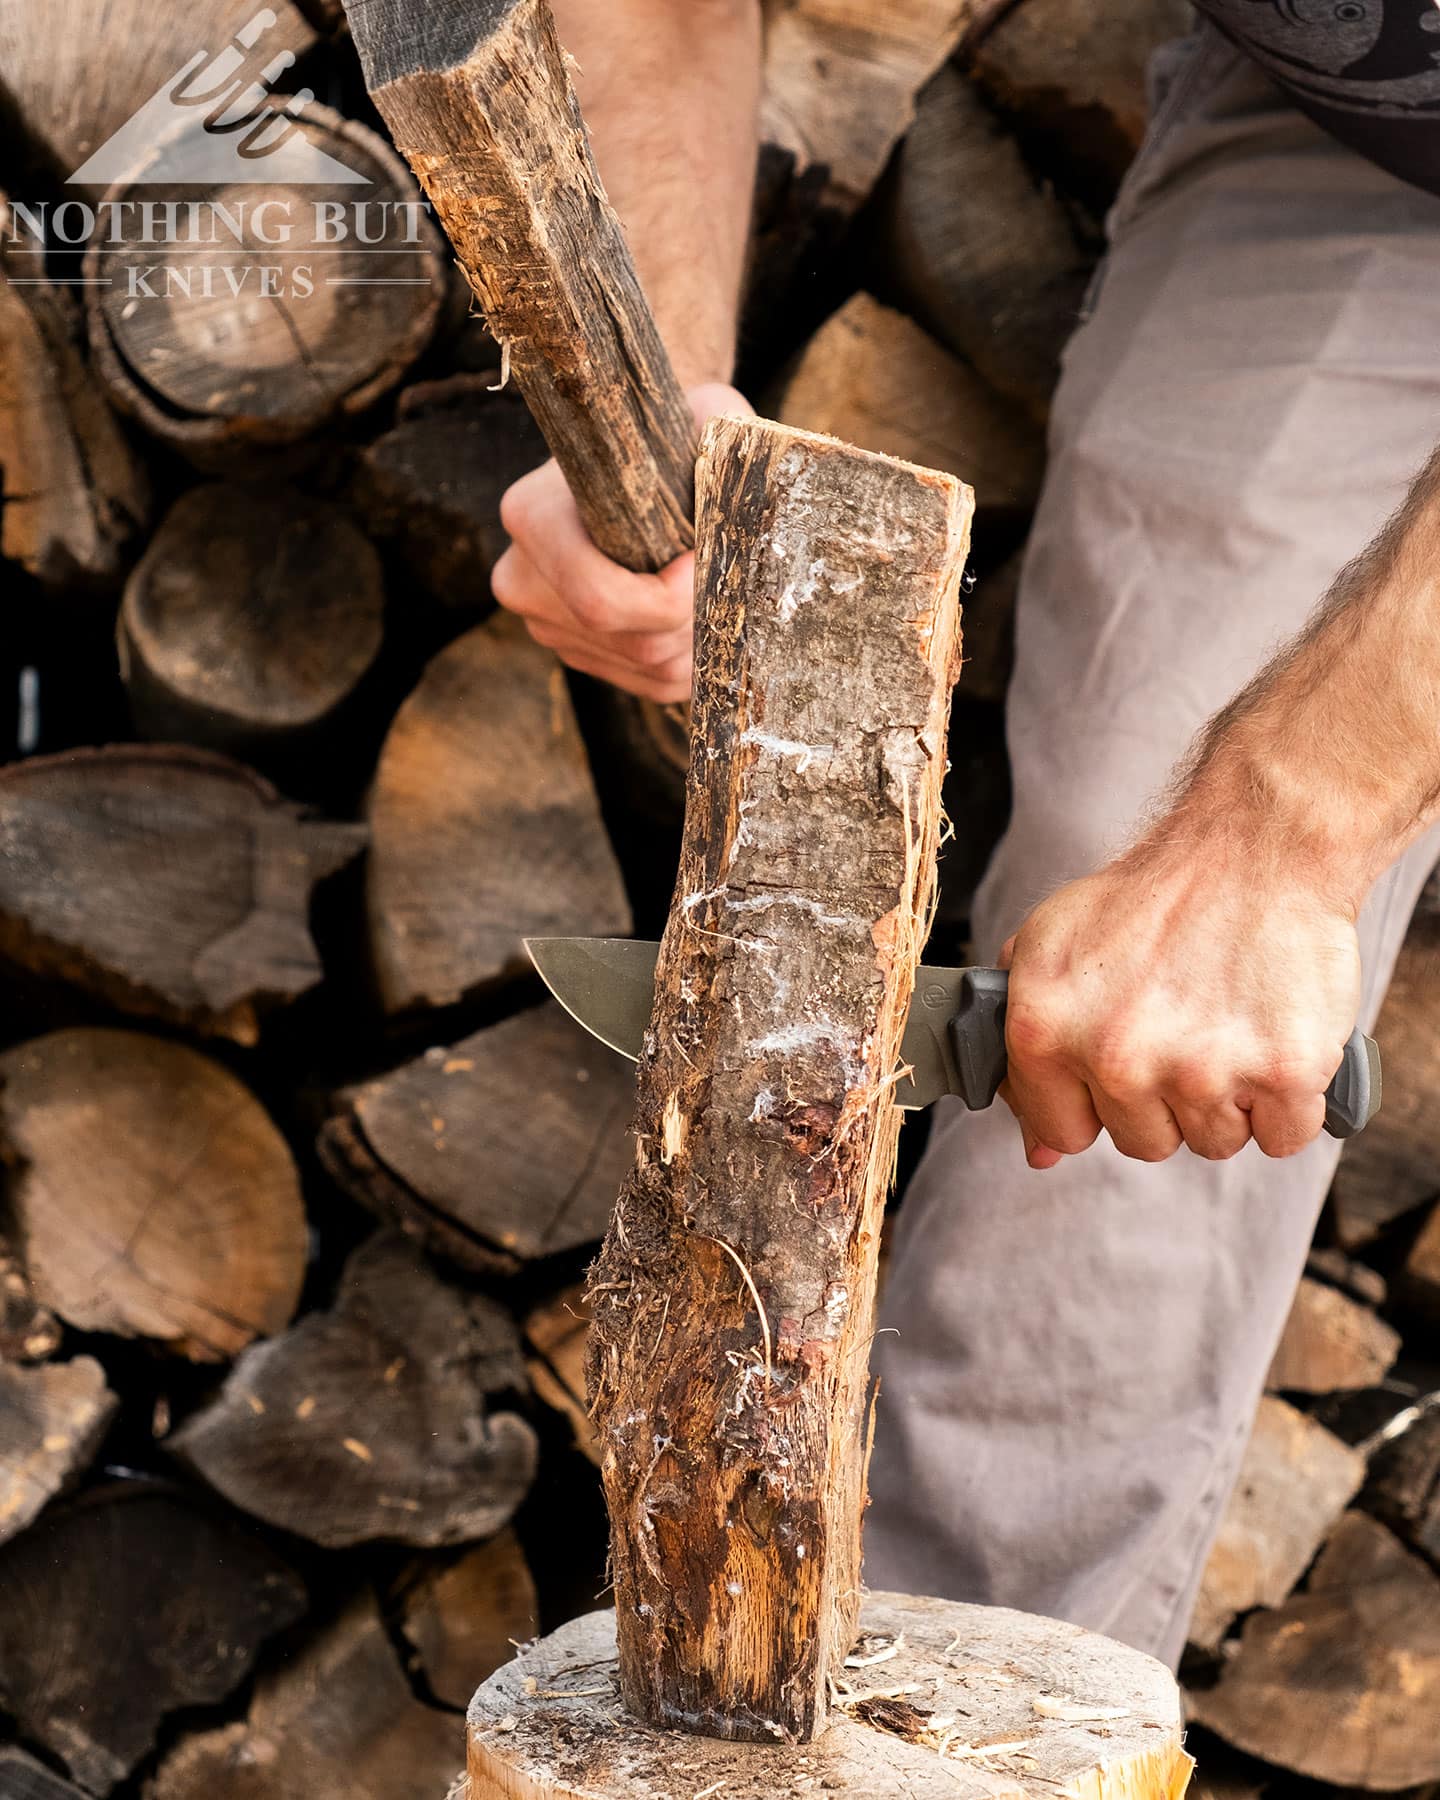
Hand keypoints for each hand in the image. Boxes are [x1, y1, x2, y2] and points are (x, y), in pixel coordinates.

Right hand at [492, 383, 752, 702]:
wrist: (635, 456)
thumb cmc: (671, 433)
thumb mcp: (702, 417)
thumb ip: (724, 437)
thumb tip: (751, 489)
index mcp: (532, 516)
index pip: (600, 600)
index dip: (673, 598)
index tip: (707, 556)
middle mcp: (522, 579)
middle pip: (634, 643)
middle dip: (697, 617)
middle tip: (728, 575)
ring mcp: (545, 624)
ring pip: (647, 667)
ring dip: (700, 637)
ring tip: (715, 587)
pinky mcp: (577, 653)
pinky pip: (649, 685)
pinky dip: (691, 660)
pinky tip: (701, 616)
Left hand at [996, 835, 1361, 1168]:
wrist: (1255, 848)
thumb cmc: (1155, 896)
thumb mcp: (1050, 944)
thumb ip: (1029, 1048)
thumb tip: (1039, 1150)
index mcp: (1046, 1029)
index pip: (1062, 1131)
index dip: (1096, 1104)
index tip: (1122, 1068)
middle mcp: (1117, 1057)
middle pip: (1144, 1143)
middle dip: (1166, 1098)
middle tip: (1186, 1027)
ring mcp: (1201, 1070)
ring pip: (1214, 1141)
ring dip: (1228, 1099)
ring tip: (1228, 1023)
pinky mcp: (1282, 1073)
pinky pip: (1282, 1137)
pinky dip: (1288, 1102)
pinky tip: (1271, 1040)